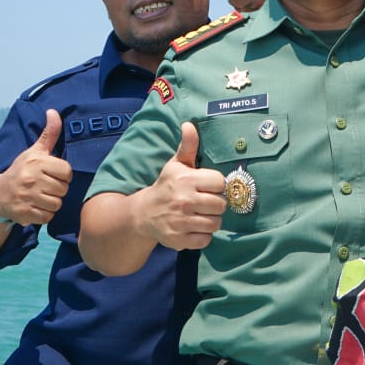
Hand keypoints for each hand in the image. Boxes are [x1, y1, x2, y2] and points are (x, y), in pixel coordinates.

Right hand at [0, 109, 71, 225]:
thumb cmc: (22, 170)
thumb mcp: (34, 151)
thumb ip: (49, 134)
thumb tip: (53, 112)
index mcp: (36, 162)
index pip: (66, 172)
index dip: (63, 175)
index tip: (54, 174)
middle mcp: (31, 179)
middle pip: (63, 189)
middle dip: (58, 189)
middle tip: (46, 186)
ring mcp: (27, 197)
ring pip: (57, 204)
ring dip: (52, 203)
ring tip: (41, 196)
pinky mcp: (24, 213)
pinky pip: (47, 217)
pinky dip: (44, 214)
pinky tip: (36, 206)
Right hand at [131, 121, 226, 250]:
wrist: (143, 213)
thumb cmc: (166, 186)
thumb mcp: (175, 165)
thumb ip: (187, 146)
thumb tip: (189, 125)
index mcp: (185, 179)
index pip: (219, 182)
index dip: (216, 185)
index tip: (207, 186)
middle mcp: (184, 200)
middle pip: (221, 205)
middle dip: (216, 204)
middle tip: (205, 202)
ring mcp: (181, 221)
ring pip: (215, 223)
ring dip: (211, 220)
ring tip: (201, 214)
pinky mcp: (180, 239)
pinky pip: (206, 239)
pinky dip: (203, 235)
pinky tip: (194, 227)